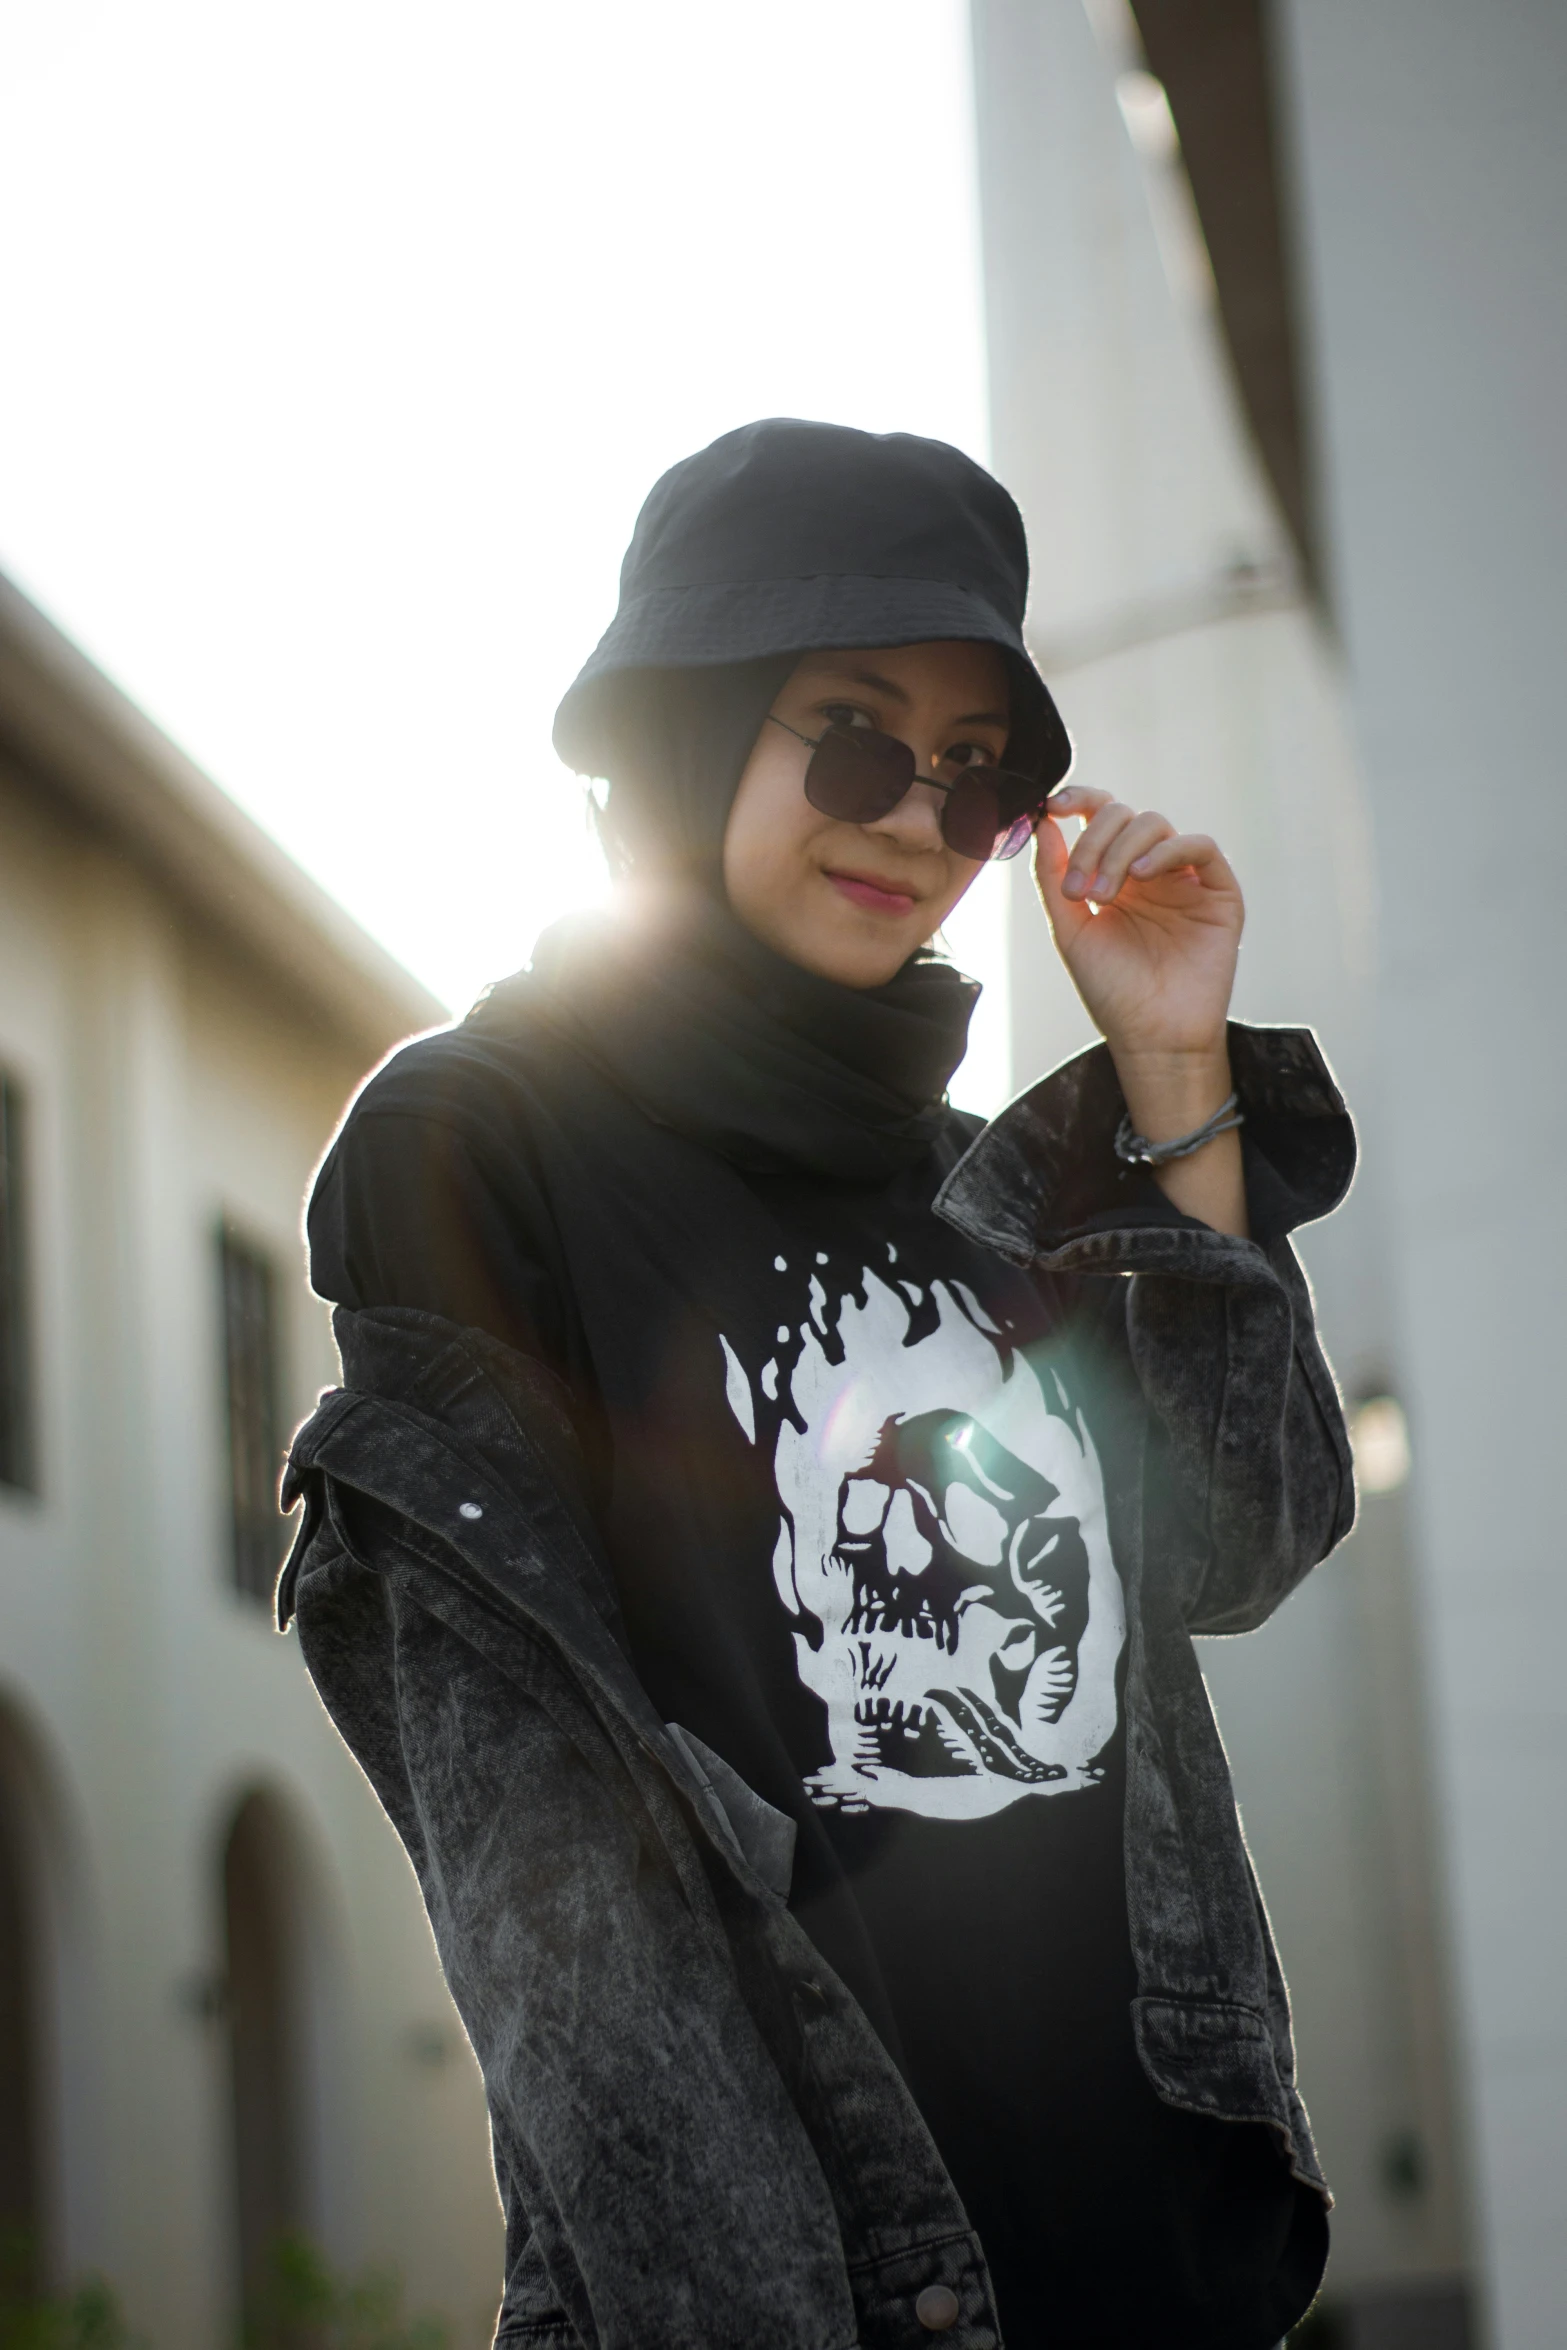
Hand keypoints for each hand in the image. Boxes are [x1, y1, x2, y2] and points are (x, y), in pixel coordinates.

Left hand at [1032, 785, 1242, 1064]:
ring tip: (1103, 896)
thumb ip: (1053, 876)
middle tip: (1080, 890)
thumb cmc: (1113, 992)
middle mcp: (1150, 871)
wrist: (1152, 1038)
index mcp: (1115, 875)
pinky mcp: (1219, 892)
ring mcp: (1185, 879)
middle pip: (1124, 816)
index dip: (1079, 800)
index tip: (1052, 805)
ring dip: (1121, 850)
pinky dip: (1167, 851)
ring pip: (1156, 825)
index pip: (1100, 817)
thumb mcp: (1070, 929)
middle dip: (1093, 841)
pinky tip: (1141, 877)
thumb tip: (1041, 821)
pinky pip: (1199, 847)